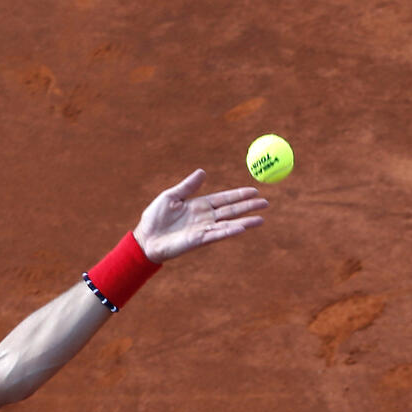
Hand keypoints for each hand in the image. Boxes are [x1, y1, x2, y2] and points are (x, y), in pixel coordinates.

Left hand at [132, 169, 268, 262]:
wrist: (145, 238)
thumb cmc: (155, 217)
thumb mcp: (171, 196)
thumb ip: (188, 186)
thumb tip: (203, 172)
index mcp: (199, 205)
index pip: (224, 198)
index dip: (239, 194)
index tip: (254, 190)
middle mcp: (205, 217)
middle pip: (231, 210)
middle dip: (248, 206)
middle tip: (266, 202)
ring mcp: (203, 229)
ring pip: (229, 224)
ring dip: (245, 221)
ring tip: (261, 219)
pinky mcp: (198, 239)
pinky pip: (217, 234)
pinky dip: (230, 231)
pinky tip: (242, 228)